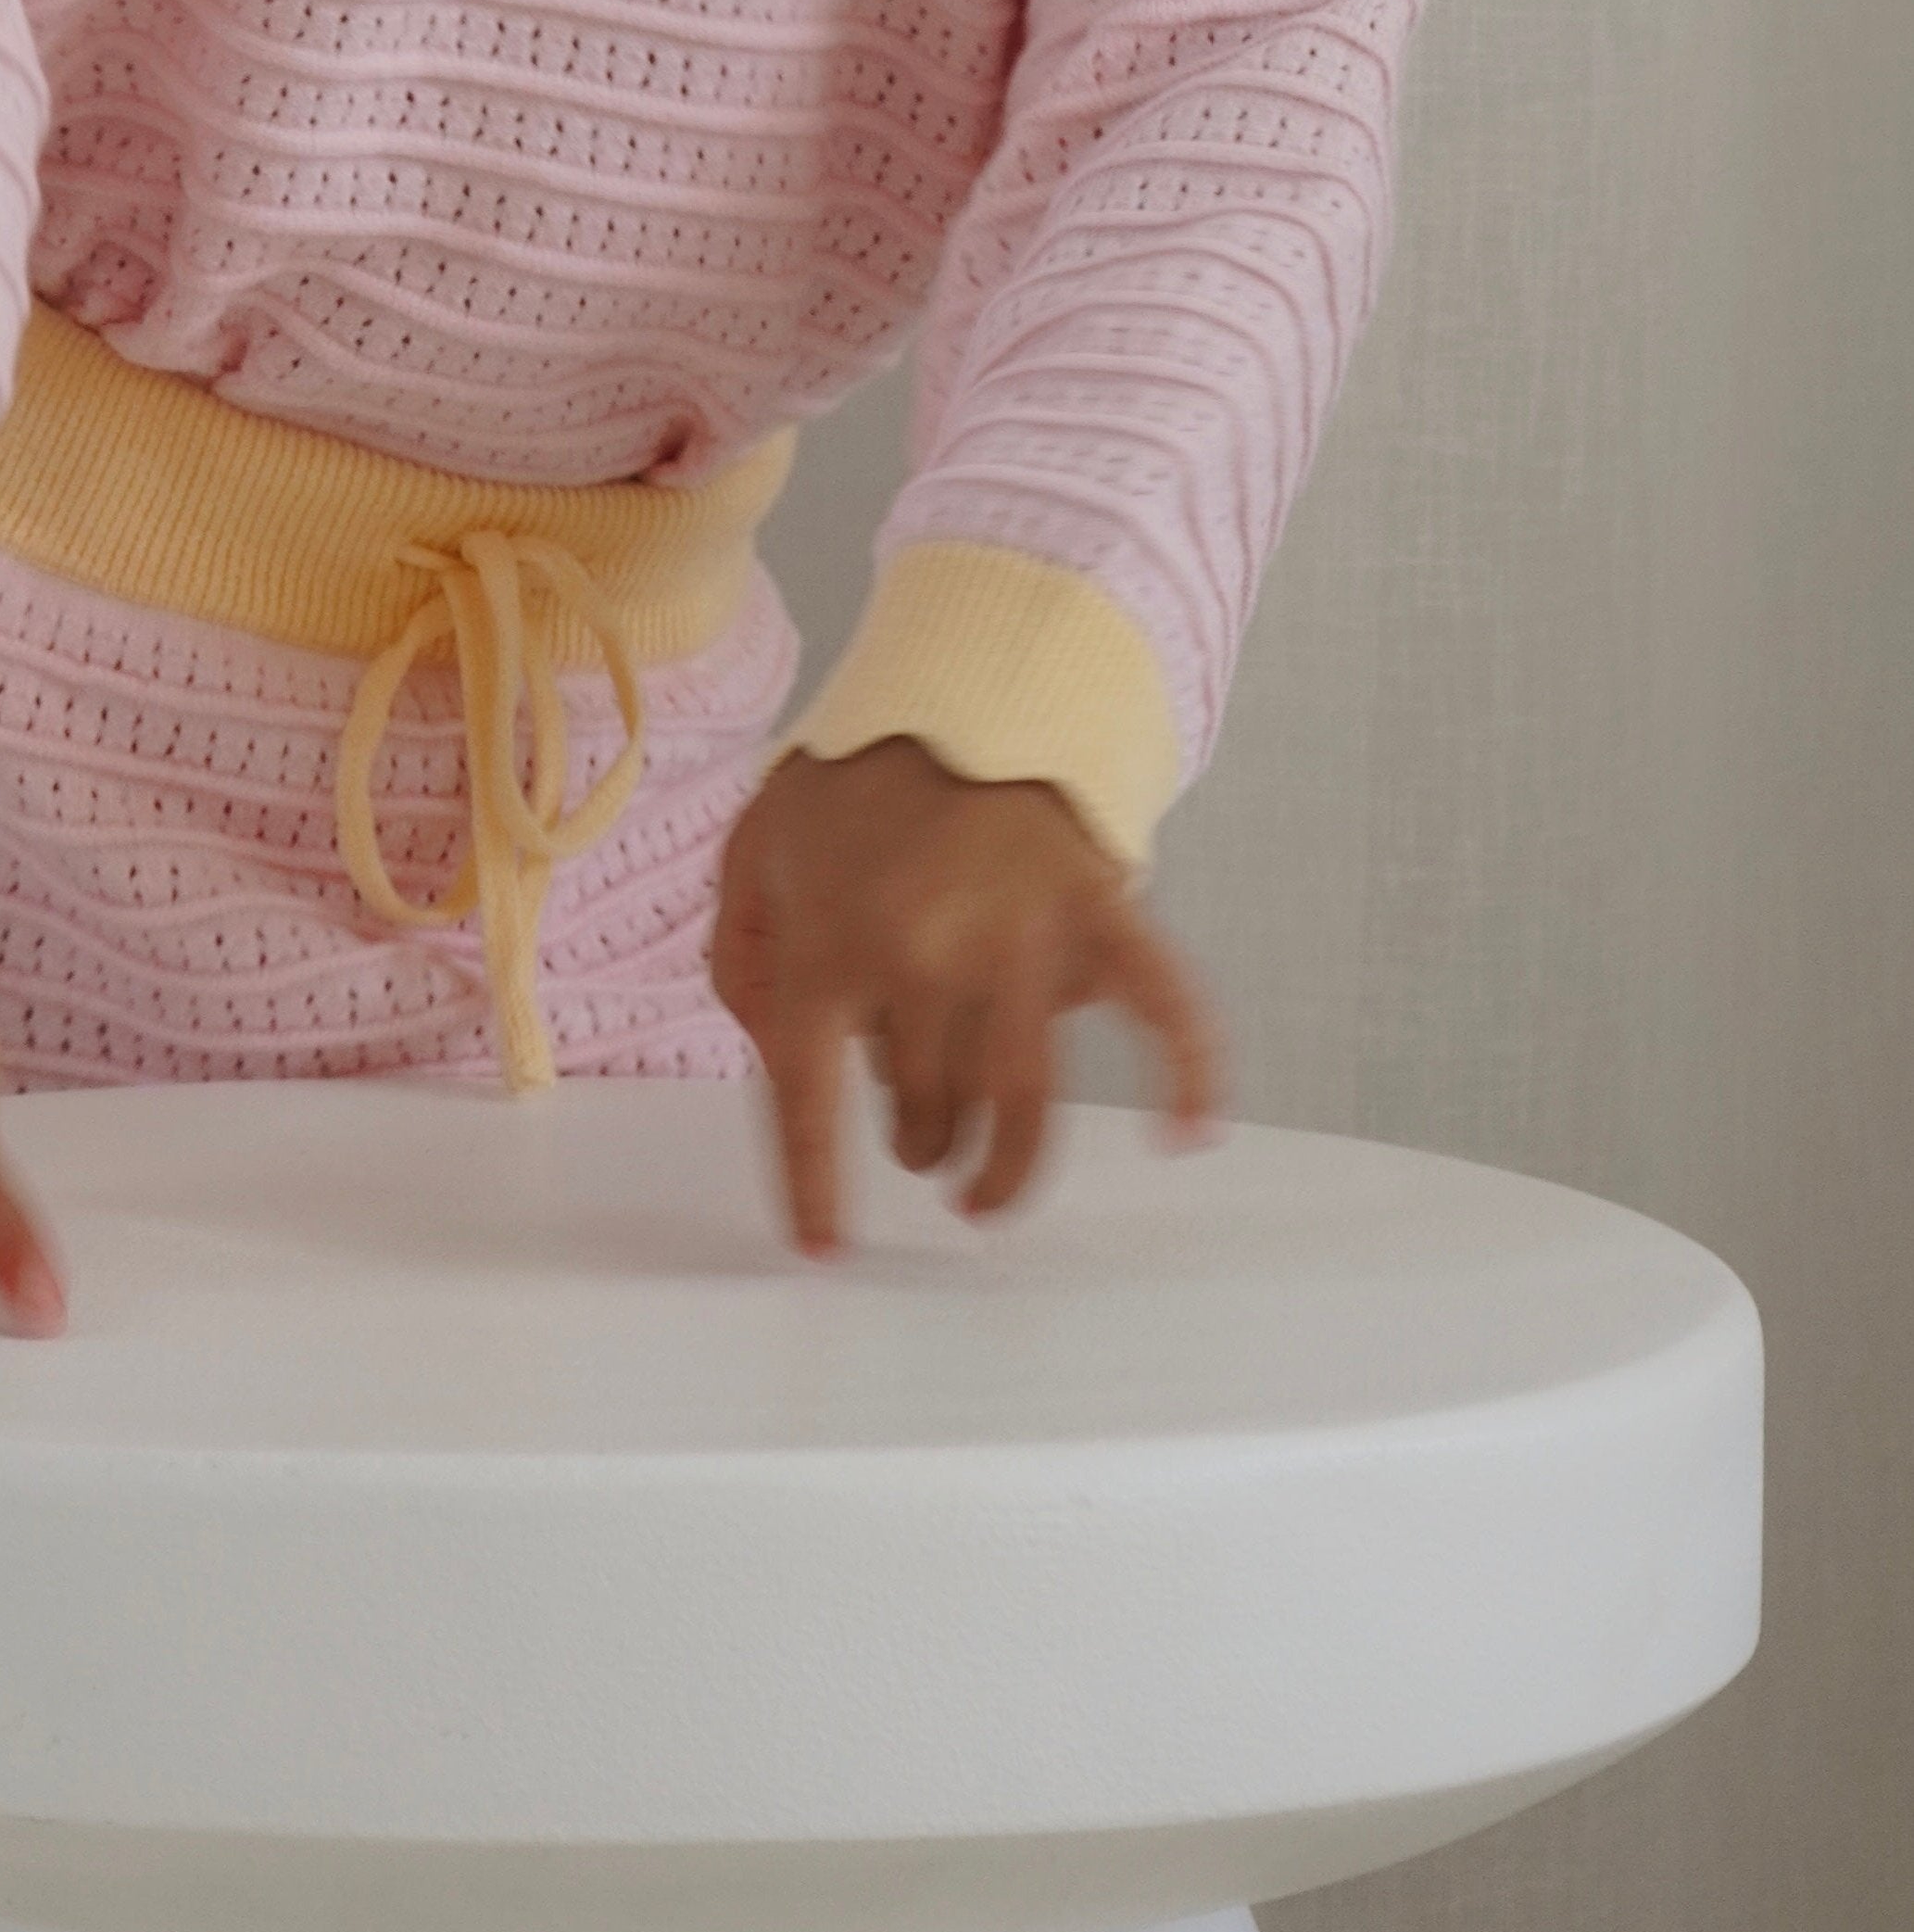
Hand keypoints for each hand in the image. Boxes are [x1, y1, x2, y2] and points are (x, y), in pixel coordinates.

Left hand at [708, 736, 1222, 1251]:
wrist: (959, 680)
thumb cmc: (852, 774)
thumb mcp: (756, 846)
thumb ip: (742, 952)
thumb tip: (767, 1049)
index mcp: (832, 943)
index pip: (811, 1100)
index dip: (812, 1186)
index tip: (823, 1252)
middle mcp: (927, 958)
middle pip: (922, 1106)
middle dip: (915, 1138)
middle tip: (913, 1135)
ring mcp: (1022, 941)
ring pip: (1021, 1100)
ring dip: (1004, 1168)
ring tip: (982, 1200)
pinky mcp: (1098, 916)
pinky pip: (1159, 1005)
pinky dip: (1186, 1071)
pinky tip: (1189, 1133)